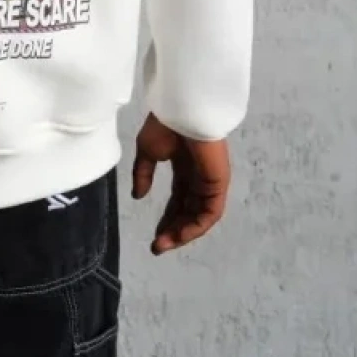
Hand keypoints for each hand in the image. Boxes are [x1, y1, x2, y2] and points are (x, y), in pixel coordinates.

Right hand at [132, 112, 230, 254]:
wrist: (181, 110)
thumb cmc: (165, 125)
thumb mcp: (147, 151)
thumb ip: (143, 174)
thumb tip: (138, 196)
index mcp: (184, 166)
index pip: (178, 199)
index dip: (167, 218)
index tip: (154, 236)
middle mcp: (199, 176)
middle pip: (189, 211)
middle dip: (174, 230)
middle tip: (158, 246)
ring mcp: (210, 180)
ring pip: (200, 216)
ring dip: (183, 233)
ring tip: (165, 244)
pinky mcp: (218, 183)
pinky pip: (210, 213)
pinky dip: (196, 227)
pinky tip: (180, 235)